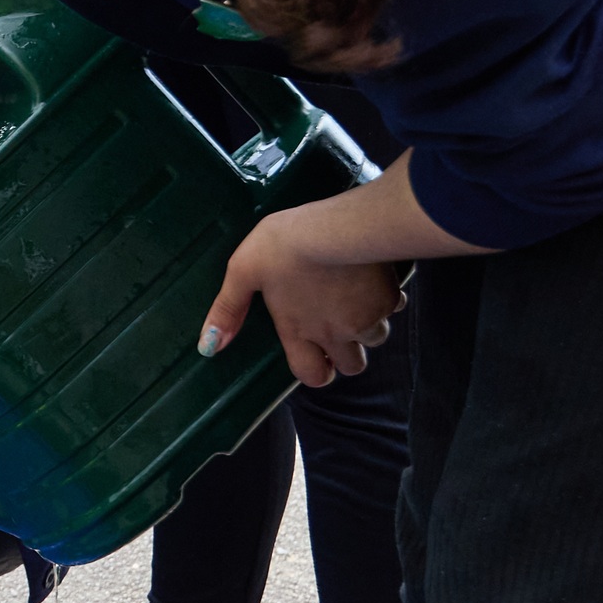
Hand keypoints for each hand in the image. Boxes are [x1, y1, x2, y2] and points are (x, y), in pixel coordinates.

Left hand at [200, 206, 405, 386]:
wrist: (335, 226)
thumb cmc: (284, 245)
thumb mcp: (243, 271)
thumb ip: (227, 310)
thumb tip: (208, 347)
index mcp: (298, 330)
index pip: (312, 376)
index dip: (316, 372)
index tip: (315, 357)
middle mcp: (334, 333)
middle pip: (352, 367)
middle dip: (346, 354)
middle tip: (337, 328)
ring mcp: (365, 319)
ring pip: (375, 340)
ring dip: (368, 327)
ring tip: (354, 301)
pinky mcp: (389, 299)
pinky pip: (393, 308)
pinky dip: (386, 300)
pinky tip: (372, 279)